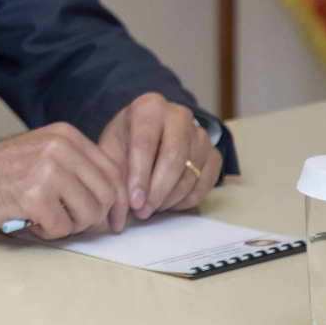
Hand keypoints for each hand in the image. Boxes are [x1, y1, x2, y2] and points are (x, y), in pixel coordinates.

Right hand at [0, 122, 128, 238]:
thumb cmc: (0, 171)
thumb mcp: (43, 152)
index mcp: (65, 135)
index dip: (119, 200)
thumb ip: (77, 164)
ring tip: (49, 218)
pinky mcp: (34, 196)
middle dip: (97, 216)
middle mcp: (60, 148)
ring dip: (72, 225)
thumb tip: (115, 193)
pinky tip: (33, 221)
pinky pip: (63, 228)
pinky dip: (51, 232)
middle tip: (76, 223)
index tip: (117, 218)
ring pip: (89, 213)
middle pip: (107, 193)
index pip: (113, 170)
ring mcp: (47, 171)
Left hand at [97, 92, 219, 221]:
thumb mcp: (111, 149)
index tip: (134, 202)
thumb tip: (118, 217)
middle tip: (143, 211)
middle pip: (174, 160)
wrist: (147, 131)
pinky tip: (169, 203)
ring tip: (151, 207)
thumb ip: (114, 176)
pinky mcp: (214, 153)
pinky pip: (205, 184)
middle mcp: (179, 115)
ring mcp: (201, 134)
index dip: (140, 177)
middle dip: (157, 192)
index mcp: (149, 107)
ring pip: (190, 175)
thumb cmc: (126, 140)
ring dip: (170, 199)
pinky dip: (186, 200)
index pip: (145, 144)